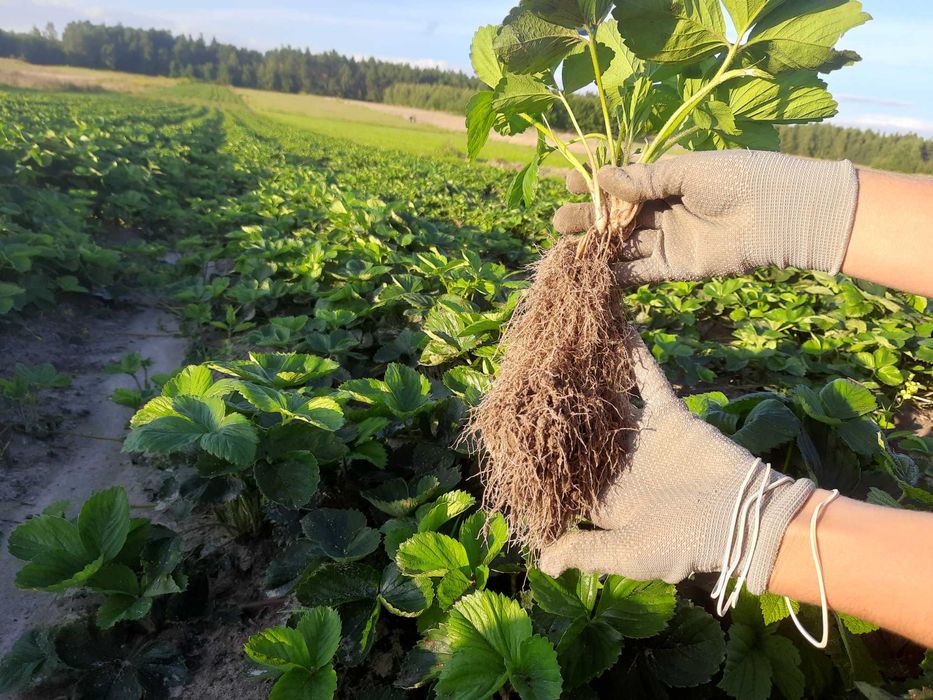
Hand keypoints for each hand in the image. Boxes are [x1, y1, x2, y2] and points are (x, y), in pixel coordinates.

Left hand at [539, 337, 813, 592]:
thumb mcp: (629, 553)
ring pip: (609, 399)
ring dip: (589, 377)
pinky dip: (635, 355)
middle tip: (528, 380)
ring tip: (562, 348)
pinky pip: (649, 379)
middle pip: (580, 431)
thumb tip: (542, 561)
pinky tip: (616, 328)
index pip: (563, 474)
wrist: (742, 518)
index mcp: (606, 497)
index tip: (513, 437)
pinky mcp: (669, 415)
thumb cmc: (683, 544)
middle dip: (557, 411)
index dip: (540, 458)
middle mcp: (620, 463)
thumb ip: (586, 549)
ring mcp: (643, 436)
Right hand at [552, 151, 857, 285]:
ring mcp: (667, 239)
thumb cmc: (740, 179)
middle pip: (617, 216)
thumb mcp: (687, 170)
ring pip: (623, 244)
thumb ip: (644, 178)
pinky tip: (591, 272)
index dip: (594, 184)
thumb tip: (601, 177)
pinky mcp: (674, 268)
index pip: (622, 181)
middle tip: (559, 221)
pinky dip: (616, 273)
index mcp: (668, 179)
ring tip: (566, 247)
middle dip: (588, 218)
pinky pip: (638, 272)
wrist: (779, 216)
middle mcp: (664, 209)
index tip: (565, 183)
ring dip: (596, 246)